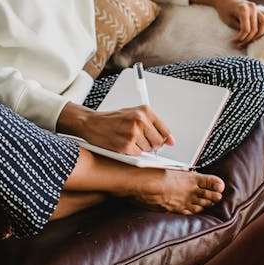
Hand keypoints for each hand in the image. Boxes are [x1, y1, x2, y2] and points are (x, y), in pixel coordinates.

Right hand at [57, 102, 174, 155]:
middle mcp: (140, 120)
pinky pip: (138, 154)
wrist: (92, 123)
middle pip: (159, 142)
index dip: (166, 139)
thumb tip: (171, 141)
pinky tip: (124, 143)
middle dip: (153, 144)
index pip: (165, 130)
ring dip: (141, 148)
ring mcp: (133, 133)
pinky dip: (132, 152)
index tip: (166, 142)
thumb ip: (154, 125)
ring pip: (149, 149)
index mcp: (145, 110)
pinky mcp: (126, 145)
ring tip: (129, 139)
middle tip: (141, 139)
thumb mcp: (135, 115)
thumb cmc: (114, 119)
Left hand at [190, 0, 263, 47]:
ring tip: (250, 40)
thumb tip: (246, 40)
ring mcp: (257, 8)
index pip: (246, 29)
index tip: (233, 42)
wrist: (225, 0)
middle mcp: (252, 7)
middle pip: (255, 29)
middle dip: (247, 39)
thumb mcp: (229, 21)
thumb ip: (239, 29)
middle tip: (239, 45)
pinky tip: (259, 32)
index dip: (240, 38)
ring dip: (259, 35)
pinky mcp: (260, 9)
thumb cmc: (224, 11)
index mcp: (243, 9)